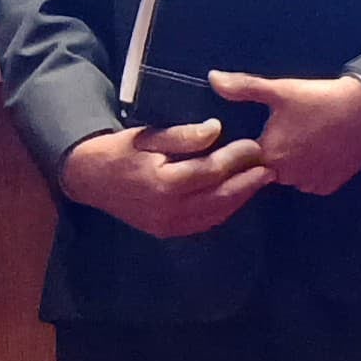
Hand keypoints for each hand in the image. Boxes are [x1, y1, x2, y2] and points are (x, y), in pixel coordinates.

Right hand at [61, 118, 270, 238]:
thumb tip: (216, 129)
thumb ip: (183, 136)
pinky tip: (237, 196)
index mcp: (163, 183)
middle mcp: (168, 210)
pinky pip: (204, 223)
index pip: (211, 171)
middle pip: (220, 198)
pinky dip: (224, 209)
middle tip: (270, 169)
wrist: (90, 179)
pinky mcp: (167, 231)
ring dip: (240, 198)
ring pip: (215, 214)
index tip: (254, 146)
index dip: (236, 159)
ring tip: (259, 181)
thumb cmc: (121, 151)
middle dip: (248, 183)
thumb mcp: (147, 135)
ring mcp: (168, 225)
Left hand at [206, 71, 360, 198]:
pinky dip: (313, 171)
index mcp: (270, 154)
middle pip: (270, 170)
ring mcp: (311, 183)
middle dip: (275, 154)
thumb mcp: (280, 90)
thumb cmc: (319, 98)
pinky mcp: (330, 185)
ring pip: (291, 177)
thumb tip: (212, 78)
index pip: (247, 160)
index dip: (253, 146)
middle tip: (292, 130)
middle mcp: (287, 176)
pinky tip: (321, 151)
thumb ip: (243, 87)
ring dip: (294, 165)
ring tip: (307, 139)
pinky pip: (312, 182)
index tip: (265, 131)